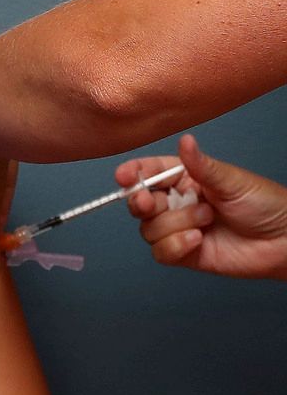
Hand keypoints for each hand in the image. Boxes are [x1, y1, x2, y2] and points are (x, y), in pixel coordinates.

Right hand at [115, 134, 286, 280]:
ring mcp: (179, 228)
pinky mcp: (184, 253)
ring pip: (149, 229)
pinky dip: (176, 246)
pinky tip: (199, 240)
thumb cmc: (266, 205)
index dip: (133, 173)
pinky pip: (161, 252)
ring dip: (176, 225)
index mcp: (186, 178)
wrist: (286, 243)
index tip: (124, 176)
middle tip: (154, 202)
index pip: (149, 172)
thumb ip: (202, 165)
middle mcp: (177, 202)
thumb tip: (186, 141)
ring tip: (206, 221)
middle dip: (143, 202)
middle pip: (140, 203)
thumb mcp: (232, 180)